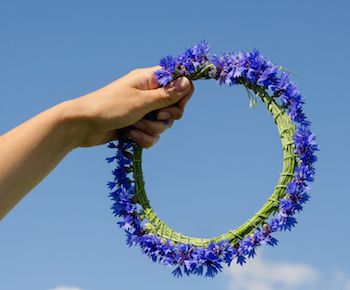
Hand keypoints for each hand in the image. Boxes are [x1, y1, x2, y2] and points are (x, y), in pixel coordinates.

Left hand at [68, 66, 193, 147]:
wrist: (82, 125)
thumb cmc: (109, 107)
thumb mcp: (141, 101)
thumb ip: (166, 95)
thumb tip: (188, 82)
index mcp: (150, 80)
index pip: (179, 83)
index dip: (182, 95)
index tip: (175, 105)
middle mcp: (149, 94)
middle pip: (175, 107)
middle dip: (166, 117)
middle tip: (155, 116)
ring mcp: (143, 111)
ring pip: (164, 124)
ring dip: (151, 129)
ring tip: (134, 126)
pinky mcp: (138, 126)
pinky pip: (153, 135)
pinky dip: (144, 137)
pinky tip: (131, 136)